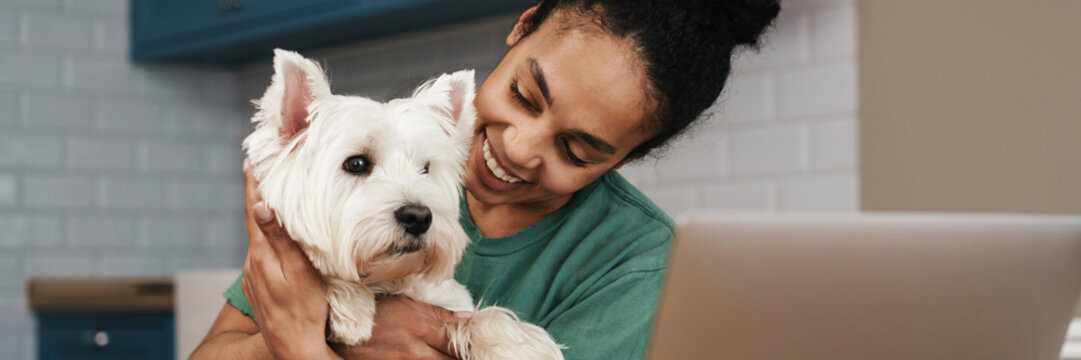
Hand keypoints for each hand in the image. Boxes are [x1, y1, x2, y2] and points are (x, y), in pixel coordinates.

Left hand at [240, 159, 335, 358]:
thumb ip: (280, 239)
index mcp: (261, 255)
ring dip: (266, 218)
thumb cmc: (304, 312)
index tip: (250, 163)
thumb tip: (262, 206)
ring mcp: (254, 276)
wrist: (294, 348)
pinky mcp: (260, 286)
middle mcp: (253, 263)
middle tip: (265, 171)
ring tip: (275, 198)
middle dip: (260, 197)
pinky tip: (280, 239)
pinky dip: (270, 239)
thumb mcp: (297, 272)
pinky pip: (264, 254)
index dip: (252, 186)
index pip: (254, 211)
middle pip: (255, 222)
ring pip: (260, 238)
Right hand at [332, 295, 467, 359]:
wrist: (340, 330)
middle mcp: (418, 353)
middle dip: (461, 359)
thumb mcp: (407, 303)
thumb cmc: (375, 313)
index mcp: (425, 330)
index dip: (472, 350)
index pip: (459, 346)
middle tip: (470, 356)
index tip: (479, 350)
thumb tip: (467, 317)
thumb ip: (438, 313)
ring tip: (446, 357)